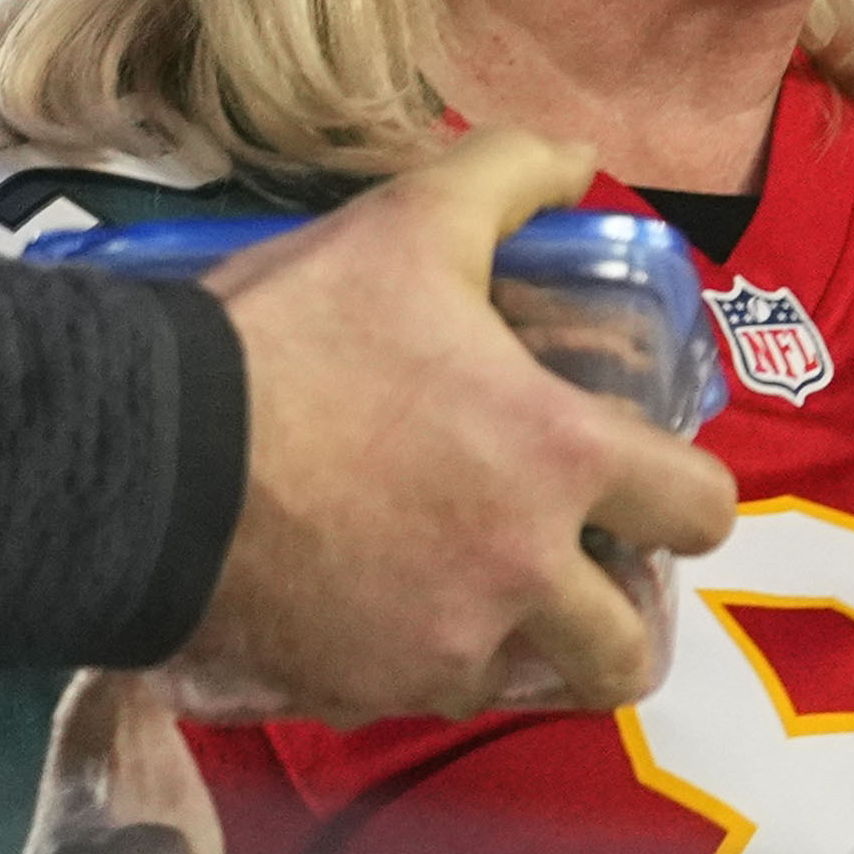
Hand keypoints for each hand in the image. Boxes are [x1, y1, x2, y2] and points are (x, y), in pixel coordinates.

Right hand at [176, 126, 739, 720]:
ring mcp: (443, 649)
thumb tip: (575, 158)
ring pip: (522, 680)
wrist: (151, 455)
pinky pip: (416, 695)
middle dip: (616, 619)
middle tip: (576, 573)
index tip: (649, 487)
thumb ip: (509, 177)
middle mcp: (523, 575)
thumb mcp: (410, 222)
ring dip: (515, 645)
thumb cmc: (295, 335)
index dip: (688, 499)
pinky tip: (373, 604)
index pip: (702, 510)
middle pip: (628, 652)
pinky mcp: (362, 692)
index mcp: (559, 460)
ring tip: (471, 590)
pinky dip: (412, 660)